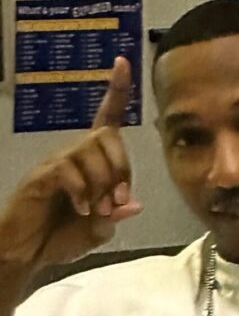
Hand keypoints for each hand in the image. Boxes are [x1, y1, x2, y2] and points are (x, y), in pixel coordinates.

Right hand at [0, 56, 141, 270]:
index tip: (123, 62)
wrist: (27, 253)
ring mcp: (55, 163)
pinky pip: (70, 170)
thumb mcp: (99, 231)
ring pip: (90, 152)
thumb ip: (115, 215)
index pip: (105, 120)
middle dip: (121, 168)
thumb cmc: (60, 237)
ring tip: (95, 210)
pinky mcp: (42, 175)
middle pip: (107, 137)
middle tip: (116, 201)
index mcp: (90, 162)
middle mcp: (72, 155)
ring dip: (102, 184)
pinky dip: (83, 192)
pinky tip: (81, 209)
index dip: (116, 92)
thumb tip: (134, 203)